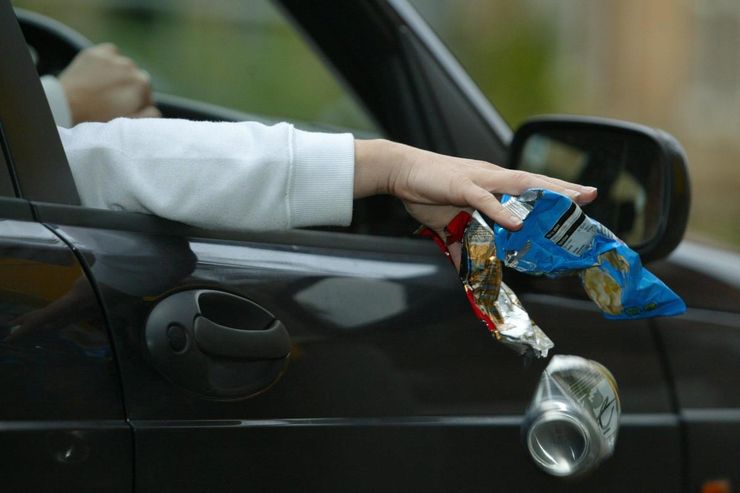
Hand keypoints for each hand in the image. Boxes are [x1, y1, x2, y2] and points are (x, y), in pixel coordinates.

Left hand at [59, 43, 160, 123]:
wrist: (66, 106)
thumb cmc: (98, 119)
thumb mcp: (130, 122)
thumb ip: (151, 114)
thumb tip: (154, 107)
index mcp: (142, 84)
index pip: (148, 96)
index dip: (137, 105)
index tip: (124, 111)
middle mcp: (131, 66)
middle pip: (136, 80)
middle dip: (128, 89)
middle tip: (112, 102)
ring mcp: (113, 57)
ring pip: (124, 67)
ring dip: (118, 76)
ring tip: (103, 89)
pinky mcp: (96, 52)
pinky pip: (111, 53)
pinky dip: (108, 61)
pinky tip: (100, 73)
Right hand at [354, 139, 596, 237]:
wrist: (399, 170)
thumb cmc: (424, 190)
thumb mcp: (448, 221)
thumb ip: (462, 241)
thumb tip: (468, 265)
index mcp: (491, 182)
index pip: (529, 187)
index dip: (555, 192)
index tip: (579, 199)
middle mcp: (491, 177)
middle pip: (534, 182)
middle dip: (564, 189)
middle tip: (591, 195)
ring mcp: (478, 179)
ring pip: (520, 184)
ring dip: (547, 192)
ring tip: (570, 200)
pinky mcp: (461, 185)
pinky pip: (485, 199)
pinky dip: (502, 210)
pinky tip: (518, 221)